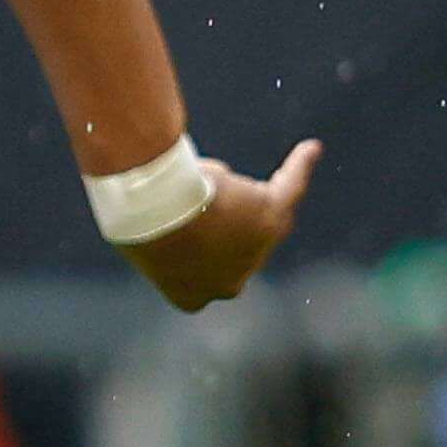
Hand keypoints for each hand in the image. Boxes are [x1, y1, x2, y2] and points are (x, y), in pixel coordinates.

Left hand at [126, 135, 315, 310]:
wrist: (155, 214)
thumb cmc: (136, 221)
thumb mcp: (139, 229)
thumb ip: (164, 224)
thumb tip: (182, 193)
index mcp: (191, 297)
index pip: (197, 273)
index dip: (190, 248)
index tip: (186, 232)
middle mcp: (228, 283)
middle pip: (226, 247)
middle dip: (216, 228)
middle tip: (197, 206)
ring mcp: (254, 251)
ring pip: (250, 217)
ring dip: (232, 196)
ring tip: (200, 182)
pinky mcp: (270, 216)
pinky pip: (289, 189)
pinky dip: (298, 169)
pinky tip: (309, 150)